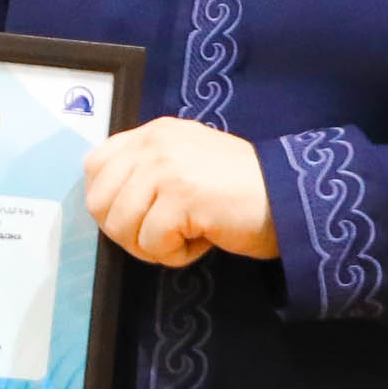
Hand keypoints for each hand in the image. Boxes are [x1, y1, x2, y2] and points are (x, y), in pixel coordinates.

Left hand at [83, 118, 279, 268]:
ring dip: (153, 247)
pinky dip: (177, 255)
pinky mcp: (181, 196)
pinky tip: (204, 240)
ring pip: (122, 227)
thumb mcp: (186, 166)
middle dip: (128, 233)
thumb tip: (106, 206)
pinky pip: (153, 244)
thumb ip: (147, 172)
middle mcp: (156, 143)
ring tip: (188, 235)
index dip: (109, 203)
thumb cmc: (239, 192)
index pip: (95, 166)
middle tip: (165, 235)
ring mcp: (167, 167)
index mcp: (154, 133)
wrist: (292, 199)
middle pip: (100, 204)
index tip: (139, 217)